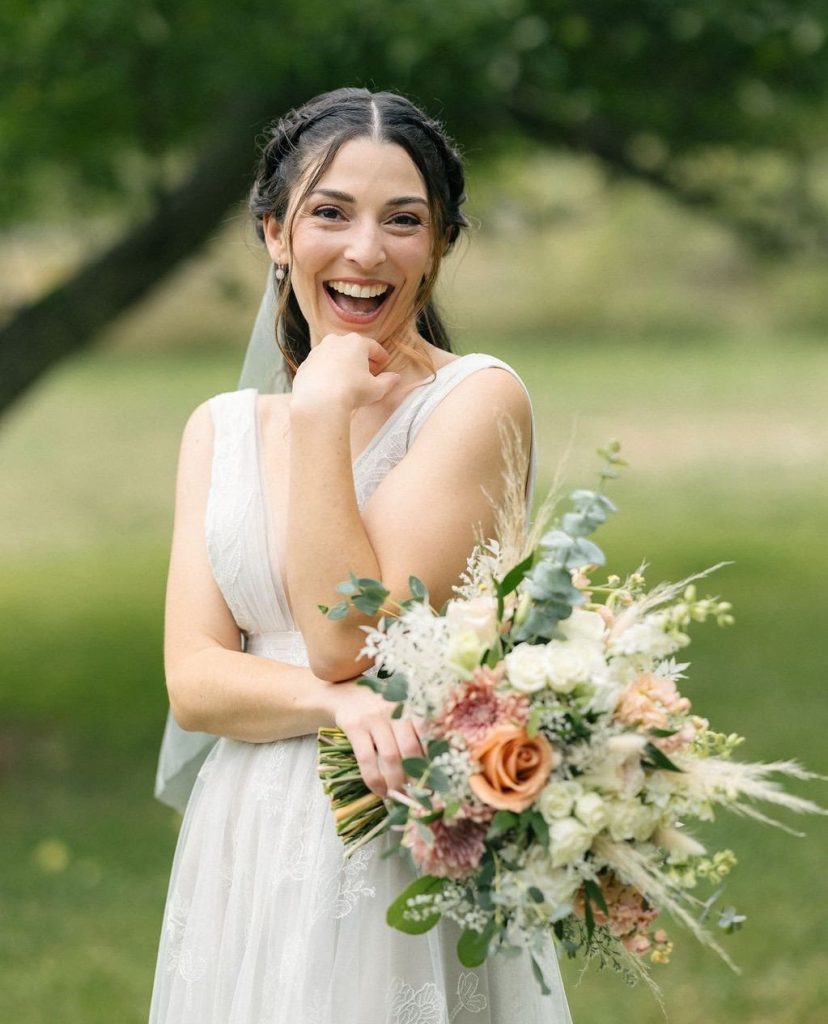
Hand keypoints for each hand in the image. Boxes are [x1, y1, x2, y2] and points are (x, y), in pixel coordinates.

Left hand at [291, 333, 400, 413]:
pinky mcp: (305, 364)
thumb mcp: (376, 389)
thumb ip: (388, 381)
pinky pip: (320, 366)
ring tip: (347, 378)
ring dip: (342, 363)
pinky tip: (330, 385)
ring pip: (334, 354)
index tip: (384, 363)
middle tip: (367, 371)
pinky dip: (327, 371)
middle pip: (352, 348)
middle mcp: (335, 341)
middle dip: (361, 358)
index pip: (373, 347)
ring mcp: (317, 351)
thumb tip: (396, 378)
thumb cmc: (352, 392)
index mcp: (356, 343)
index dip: (381, 356)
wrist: (318, 402)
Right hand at [328, 679, 424, 797]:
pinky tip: (380, 791)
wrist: (346, 692)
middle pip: (410, 749)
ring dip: (396, 782)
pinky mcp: (354, 726)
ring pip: (390, 756)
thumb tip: (434, 768)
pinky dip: (374, 779)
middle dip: (416, 777)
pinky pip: (366, 758)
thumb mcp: (402, 710)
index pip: (428, 734)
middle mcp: (395, 709)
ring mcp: (374, 717)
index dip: (433, 760)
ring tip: (399, 795)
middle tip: (419, 795)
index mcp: (412, 705)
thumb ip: (417, 730)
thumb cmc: (381, 707)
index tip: (436, 781)